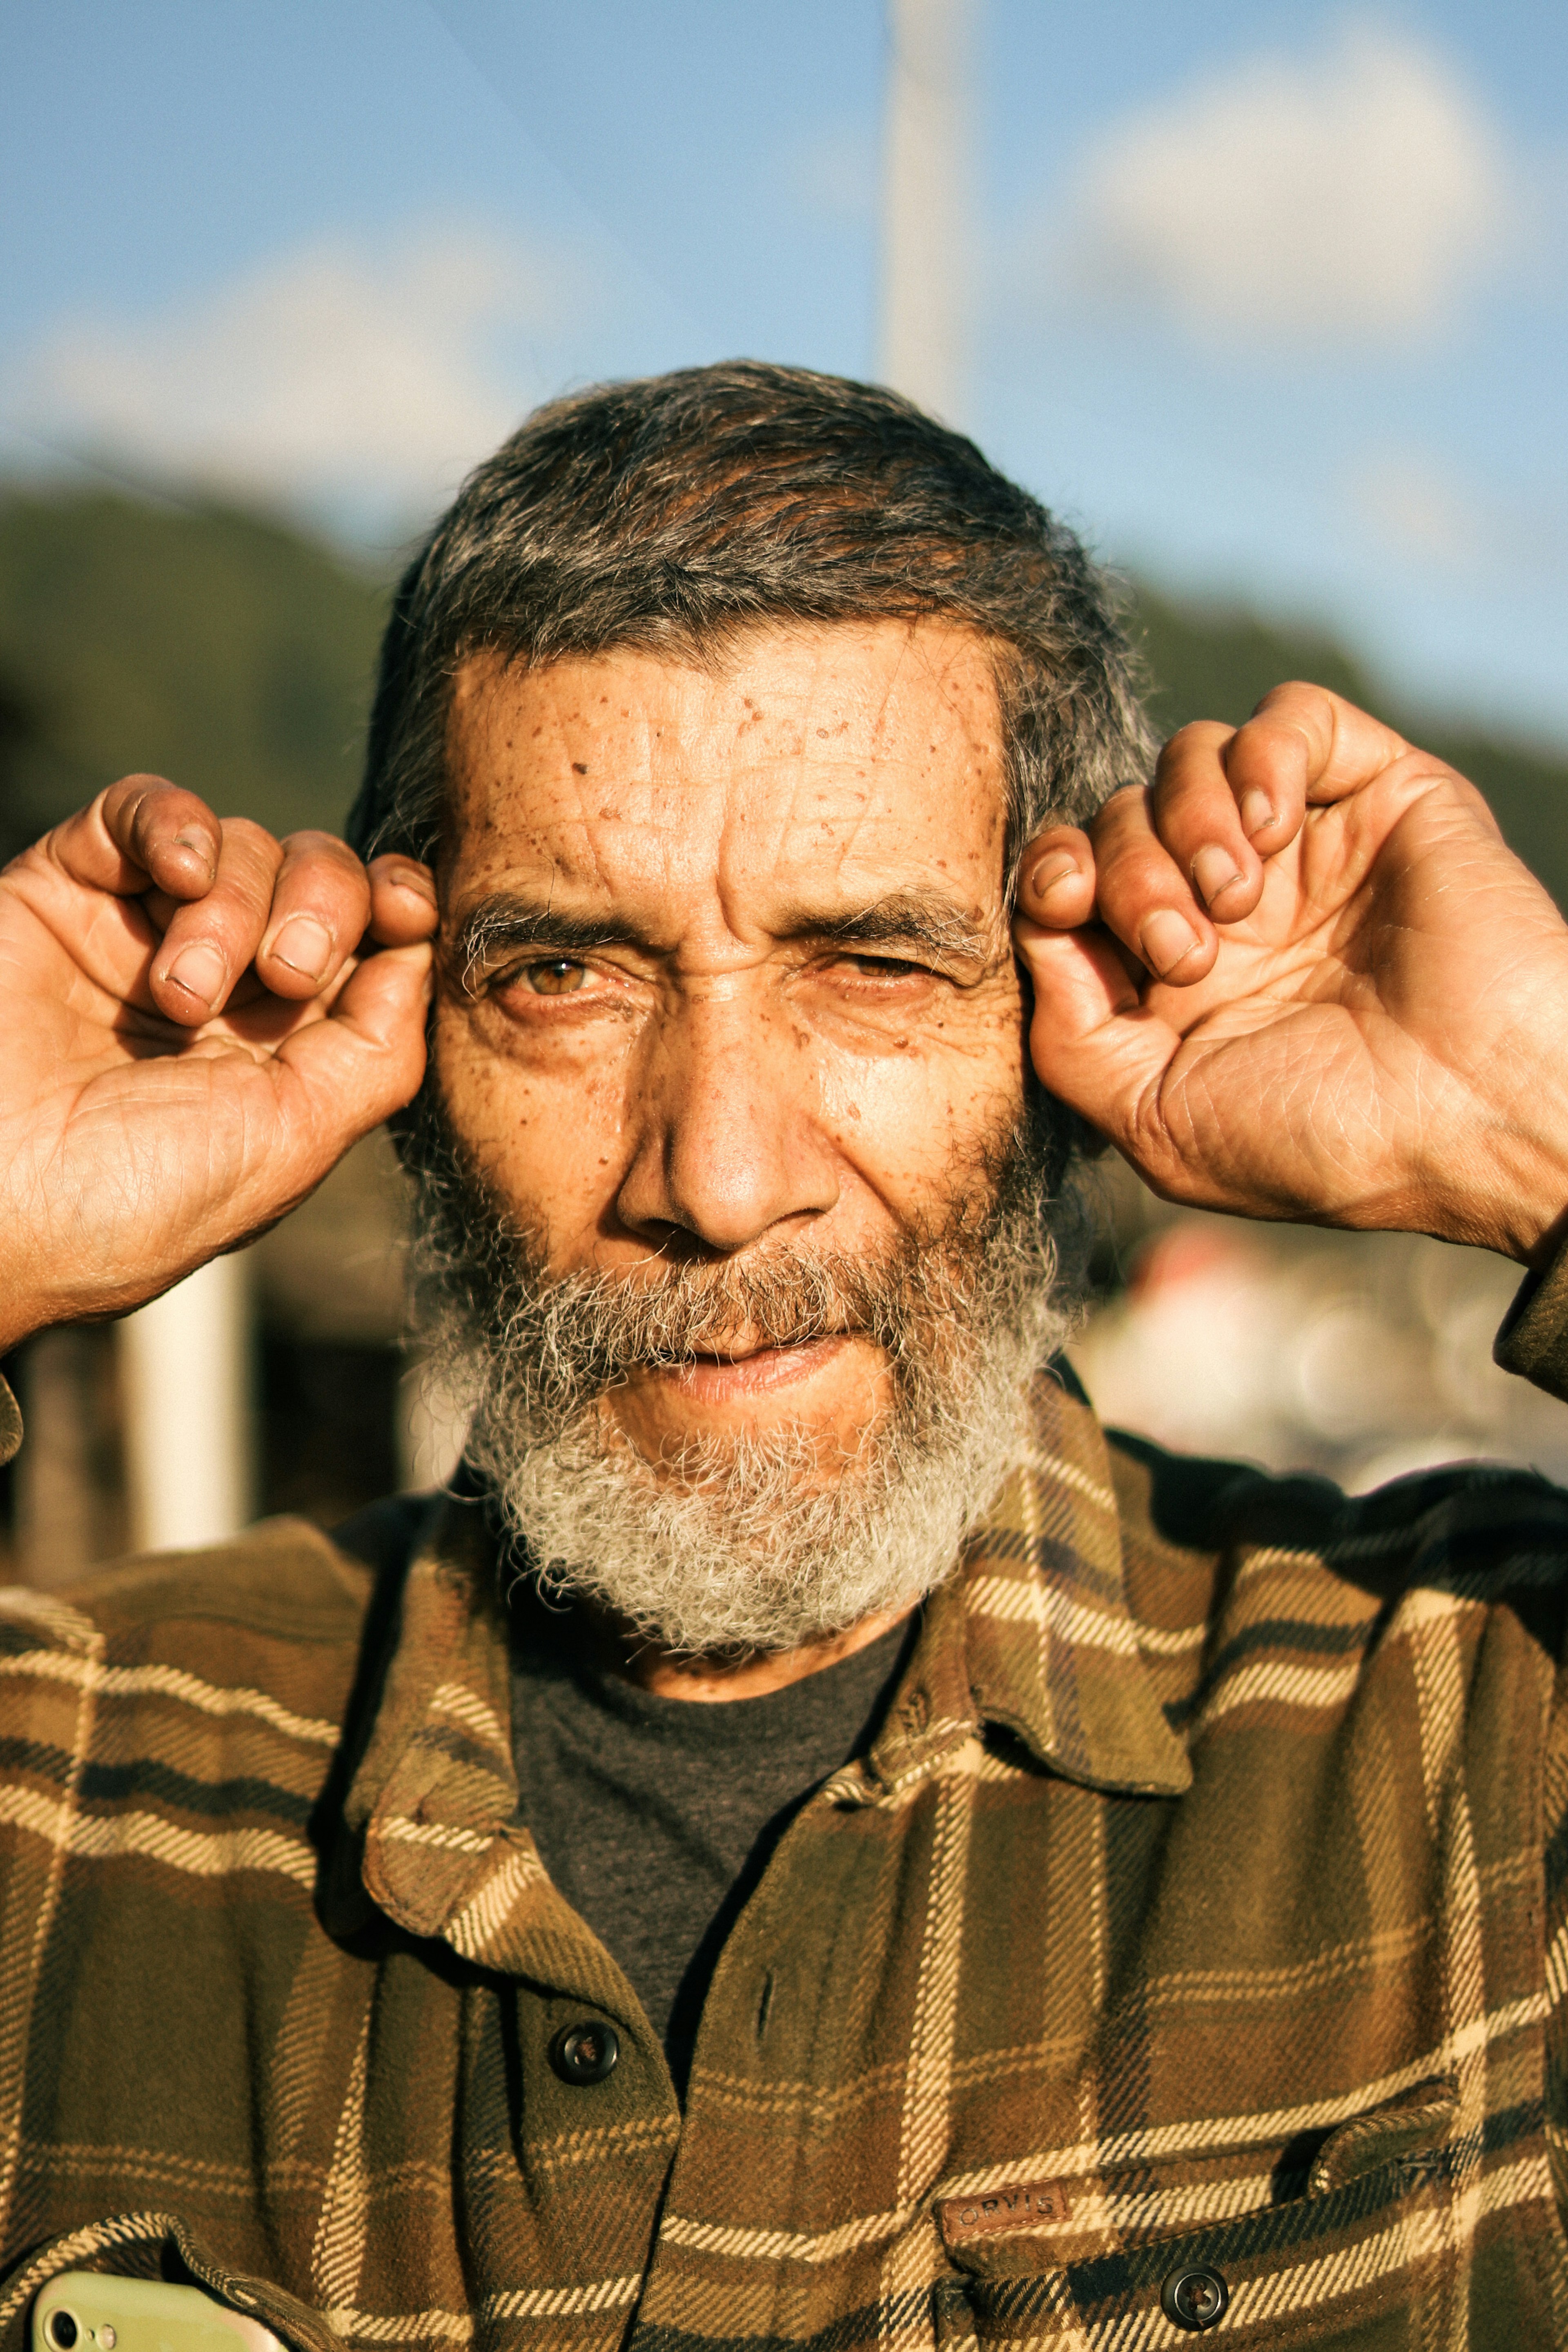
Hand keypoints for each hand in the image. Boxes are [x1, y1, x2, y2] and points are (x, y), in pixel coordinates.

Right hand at [0, 777, 437, 1351]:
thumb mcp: (291, 1142)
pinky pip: (143, 810)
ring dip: (233, 907)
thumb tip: (421, 958)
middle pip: (321, 878)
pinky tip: (175, 870)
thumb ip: (374, 1052)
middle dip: (324, 906)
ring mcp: (142, 933)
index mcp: (283, 1051)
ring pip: (242, 845)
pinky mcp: (65, 890)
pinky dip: (175, 822)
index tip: (408, 909)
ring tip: (180, 993)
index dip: (401, 905)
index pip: (372, 941)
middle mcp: (222, 987)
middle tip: (282, 974)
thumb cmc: (125, 1201)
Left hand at [1013, 684, 1567, 1267]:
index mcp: (1175, 974)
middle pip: (1119, 812)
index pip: (1073, 875)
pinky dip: (1260, 754)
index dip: (1050, 872)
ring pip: (1188, 755)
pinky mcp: (1380, 792)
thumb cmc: (1324, 1140)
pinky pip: (1289, 715)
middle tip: (1187, 950)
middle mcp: (1233, 902)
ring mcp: (1305, 845)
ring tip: (1237, 902)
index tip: (1066, 906)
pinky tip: (1271, 828)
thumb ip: (1070, 1037)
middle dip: (1125, 869)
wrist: (1471, 1117)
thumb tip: (1039, 937)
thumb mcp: (1157, 1123)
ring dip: (1184, 818)